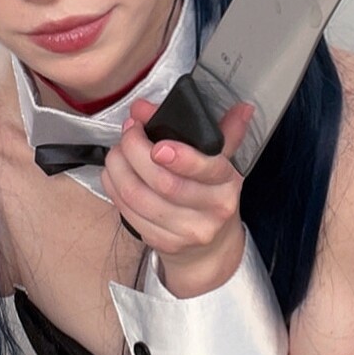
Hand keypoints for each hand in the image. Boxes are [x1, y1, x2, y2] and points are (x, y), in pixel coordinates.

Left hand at [102, 96, 256, 292]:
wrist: (210, 248)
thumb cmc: (212, 196)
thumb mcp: (222, 163)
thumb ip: (218, 130)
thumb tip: (239, 106)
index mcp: (227, 183)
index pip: (207, 169)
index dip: (180, 157)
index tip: (158, 144)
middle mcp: (211, 210)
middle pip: (163, 182)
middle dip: (136, 150)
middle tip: (129, 131)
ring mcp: (185, 231)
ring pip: (138, 196)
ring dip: (118, 167)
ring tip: (117, 150)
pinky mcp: (161, 243)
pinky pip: (127, 212)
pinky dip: (114, 187)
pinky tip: (114, 173)